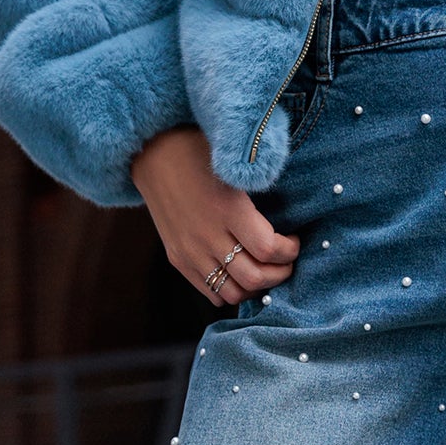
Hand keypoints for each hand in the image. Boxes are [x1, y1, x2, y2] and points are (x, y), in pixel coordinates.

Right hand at [131, 127, 299, 306]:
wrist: (152, 153)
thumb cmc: (199, 151)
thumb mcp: (233, 164)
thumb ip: (260, 187)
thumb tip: (287, 209)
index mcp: (227, 209)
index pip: (268, 249)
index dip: (290, 250)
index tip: (293, 240)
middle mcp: (208, 236)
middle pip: (254, 278)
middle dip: (280, 273)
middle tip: (286, 260)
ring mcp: (190, 251)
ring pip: (234, 293)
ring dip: (257, 286)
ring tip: (264, 269)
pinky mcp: (178, 259)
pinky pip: (211, 293)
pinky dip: (231, 290)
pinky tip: (240, 273)